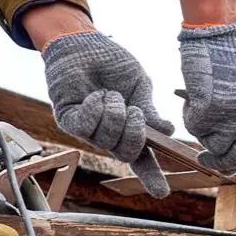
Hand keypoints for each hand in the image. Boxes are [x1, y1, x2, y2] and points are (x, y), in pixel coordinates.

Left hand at [41, 31, 175, 197]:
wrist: (85, 42)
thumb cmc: (112, 62)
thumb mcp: (140, 85)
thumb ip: (149, 110)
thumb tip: (167, 132)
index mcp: (129, 128)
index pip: (142, 158)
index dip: (152, 176)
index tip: (162, 192)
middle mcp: (109, 134)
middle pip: (127, 153)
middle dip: (135, 133)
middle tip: (134, 110)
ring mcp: (88, 130)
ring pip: (107, 139)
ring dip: (114, 112)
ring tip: (109, 93)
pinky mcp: (68, 120)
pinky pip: (85, 128)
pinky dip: (95, 110)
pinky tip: (95, 96)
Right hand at [177, 20, 235, 173]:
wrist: (218, 27)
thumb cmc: (232, 47)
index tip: (226, 152)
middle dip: (219, 162)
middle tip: (204, 159)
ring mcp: (235, 115)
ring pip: (212, 144)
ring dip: (201, 130)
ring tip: (197, 105)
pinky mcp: (211, 110)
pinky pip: (194, 127)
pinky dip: (188, 114)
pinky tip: (190, 95)